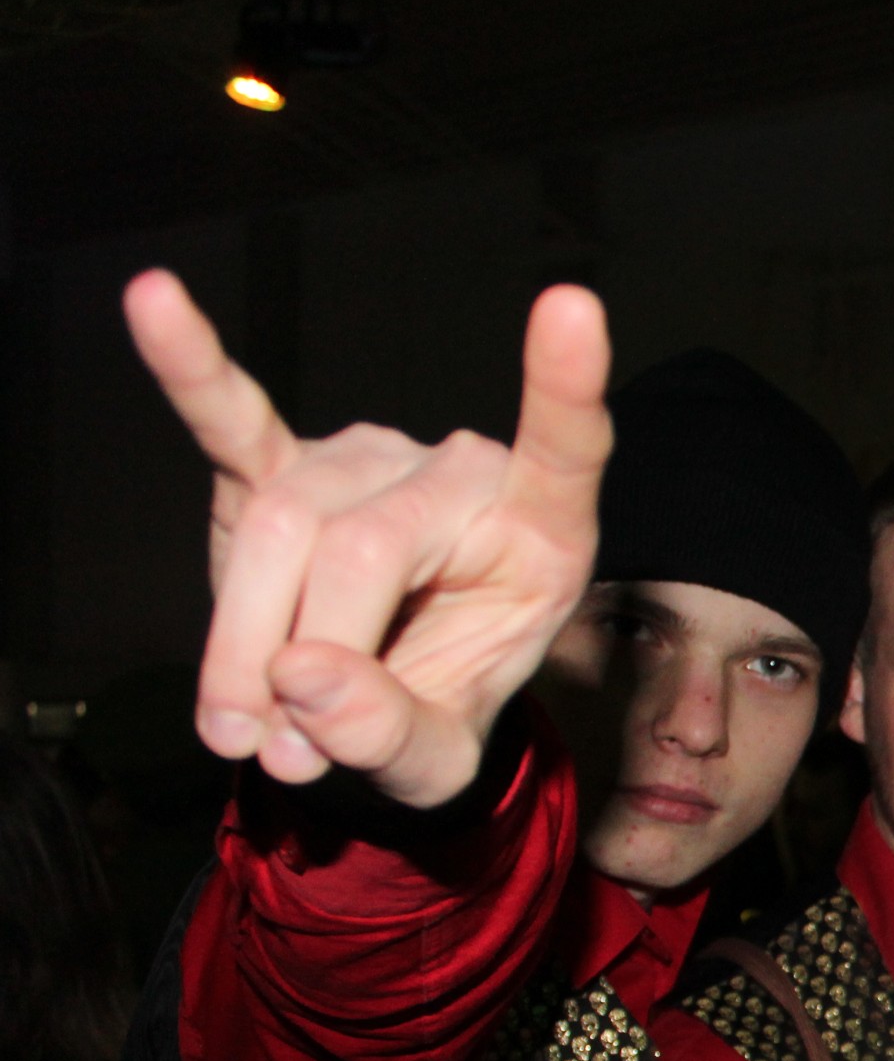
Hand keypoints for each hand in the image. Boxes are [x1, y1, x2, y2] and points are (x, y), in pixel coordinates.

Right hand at [124, 266, 611, 808]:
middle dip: (302, 660)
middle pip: (360, 549)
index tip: (571, 309)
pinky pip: (231, 415)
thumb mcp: (439, 758)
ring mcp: (368, 456)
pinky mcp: (283, 460)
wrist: (383, 701)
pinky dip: (190, 368)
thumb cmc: (435, 706)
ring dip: (240, 638)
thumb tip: (302, 680)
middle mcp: (458, 471)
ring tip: (241, 727)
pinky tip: (154, 303)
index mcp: (538, 531)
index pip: (565, 449)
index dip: (564, 387)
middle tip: (280, 751)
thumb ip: (390, 733)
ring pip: (281, 528)